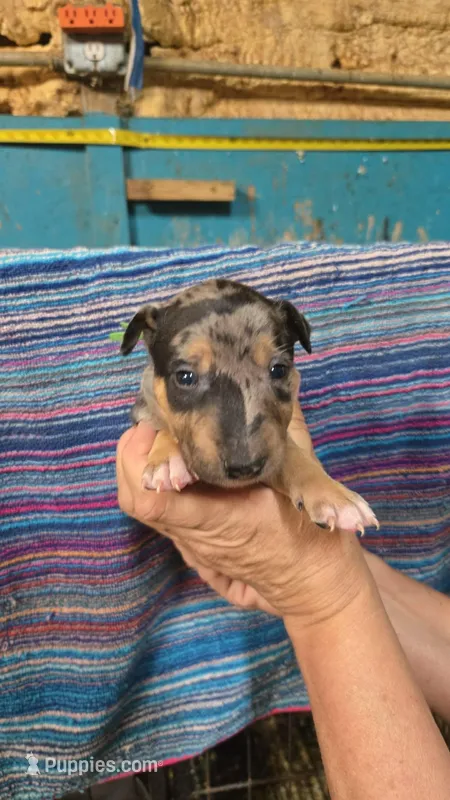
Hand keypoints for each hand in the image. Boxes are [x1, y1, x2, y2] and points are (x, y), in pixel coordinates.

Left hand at [116, 417, 365, 626]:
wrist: (311, 584)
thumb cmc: (308, 535)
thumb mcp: (303, 479)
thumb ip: (288, 432)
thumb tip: (285, 386)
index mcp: (216, 518)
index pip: (153, 498)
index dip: (143, 458)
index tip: (159, 425)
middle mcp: (193, 535)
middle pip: (134, 499)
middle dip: (131, 455)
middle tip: (154, 423)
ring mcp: (190, 542)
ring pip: (141, 505)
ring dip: (140, 466)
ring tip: (161, 434)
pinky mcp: (193, 543)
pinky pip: (159, 510)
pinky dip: (155, 481)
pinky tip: (176, 460)